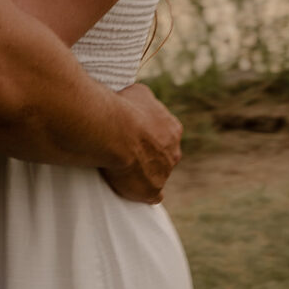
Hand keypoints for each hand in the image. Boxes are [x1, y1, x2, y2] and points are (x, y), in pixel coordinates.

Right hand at [102, 83, 181, 203]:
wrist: (115, 131)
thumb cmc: (124, 108)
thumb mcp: (139, 93)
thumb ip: (147, 102)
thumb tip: (144, 103)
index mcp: (172, 129)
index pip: (166, 134)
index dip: (150, 135)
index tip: (134, 134)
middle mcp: (174, 152)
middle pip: (163, 156)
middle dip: (149, 154)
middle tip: (126, 149)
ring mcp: (164, 173)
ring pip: (156, 175)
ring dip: (143, 172)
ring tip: (120, 166)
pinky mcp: (151, 190)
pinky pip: (151, 196)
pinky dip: (143, 193)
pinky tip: (132, 190)